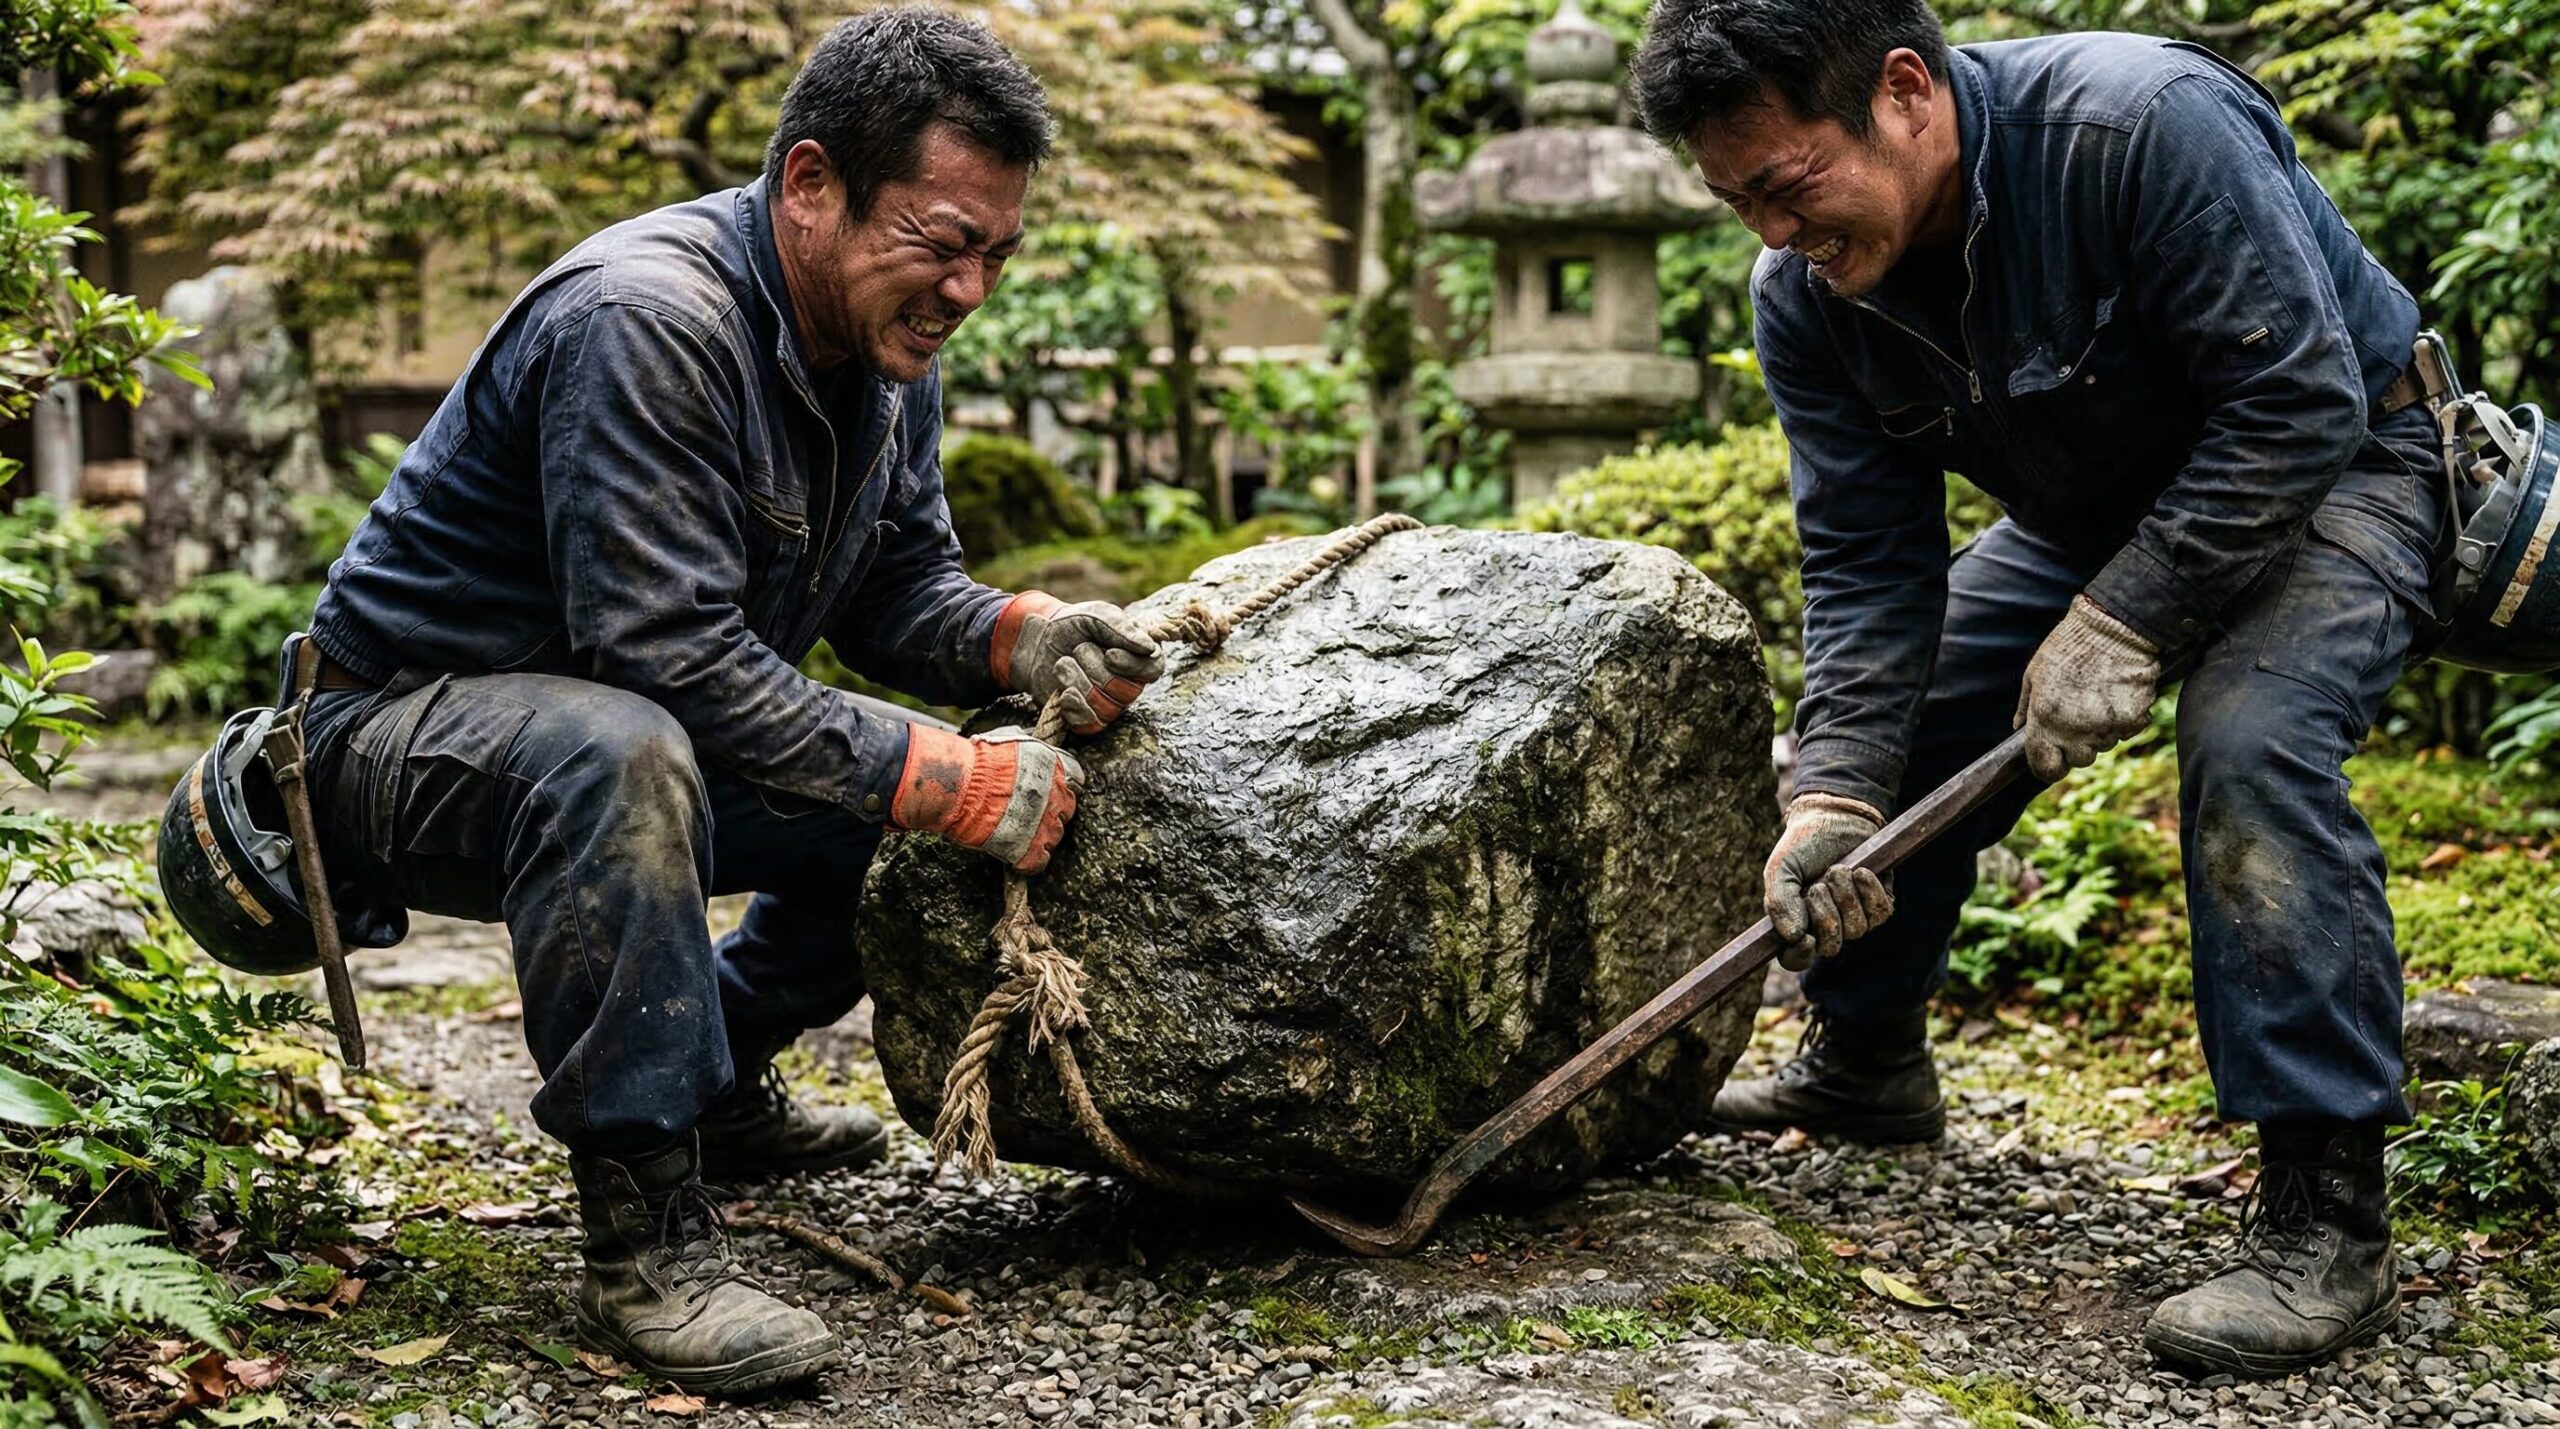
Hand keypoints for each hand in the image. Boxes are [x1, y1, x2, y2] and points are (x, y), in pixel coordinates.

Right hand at [889, 727, 1083, 872]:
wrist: (962, 784)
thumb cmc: (979, 758)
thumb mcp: (1011, 739)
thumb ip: (1028, 747)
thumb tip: (1027, 742)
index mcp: (1058, 768)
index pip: (1076, 781)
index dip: (1061, 788)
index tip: (1048, 791)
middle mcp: (1059, 796)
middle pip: (1067, 810)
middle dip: (1051, 812)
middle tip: (1027, 812)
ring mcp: (1047, 825)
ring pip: (1054, 837)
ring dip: (1039, 836)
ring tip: (1015, 831)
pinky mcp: (1030, 850)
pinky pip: (1039, 862)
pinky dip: (1029, 860)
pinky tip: (1015, 852)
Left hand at [995, 591, 1165, 734]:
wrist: (1037, 638)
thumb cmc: (1073, 624)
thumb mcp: (1098, 615)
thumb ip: (1123, 629)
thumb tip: (1150, 649)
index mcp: (1137, 657)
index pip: (1152, 670)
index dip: (1132, 666)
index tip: (1109, 653)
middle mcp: (1127, 683)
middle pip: (1126, 692)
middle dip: (1096, 668)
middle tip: (1079, 649)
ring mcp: (1106, 702)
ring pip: (1106, 708)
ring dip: (1078, 681)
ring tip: (1064, 663)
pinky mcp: (1085, 717)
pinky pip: (1089, 724)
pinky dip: (1073, 705)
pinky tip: (1062, 691)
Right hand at [1765, 793, 1892, 969]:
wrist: (1835, 818)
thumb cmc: (1803, 846)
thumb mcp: (1781, 870)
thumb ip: (1779, 902)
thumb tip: (1793, 936)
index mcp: (1797, 924)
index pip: (1796, 959)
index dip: (1800, 955)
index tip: (1804, 938)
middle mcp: (1826, 927)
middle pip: (1831, 946)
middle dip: (1825, 913)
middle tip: (1817, 885)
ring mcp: (1854, 919)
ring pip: (1856, 929)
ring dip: (1846, 895)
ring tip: (1838, 870)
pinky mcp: (1879, 905)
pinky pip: (1880, 913)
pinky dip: (1869, 889)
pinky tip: (1861, 871)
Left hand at [2015, 594, 2160, 782]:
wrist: (2113, 627)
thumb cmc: (2069, 647)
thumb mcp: (2034, 673)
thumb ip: (2026, 707)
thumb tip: (2017, 729)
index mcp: (2046, 719)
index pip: (2045, 768)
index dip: (2047, 767)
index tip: (2050, 760)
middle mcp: (2075, 729)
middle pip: (2078, 761)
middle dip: (2076, 746)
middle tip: (2077, 718)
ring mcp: (2106, 727)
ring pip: (2103, 747)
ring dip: (2100, 732)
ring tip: (2097, 699)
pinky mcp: (2133, 719)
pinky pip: (2127, 733)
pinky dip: (2124, 721)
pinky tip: (2116, 696)